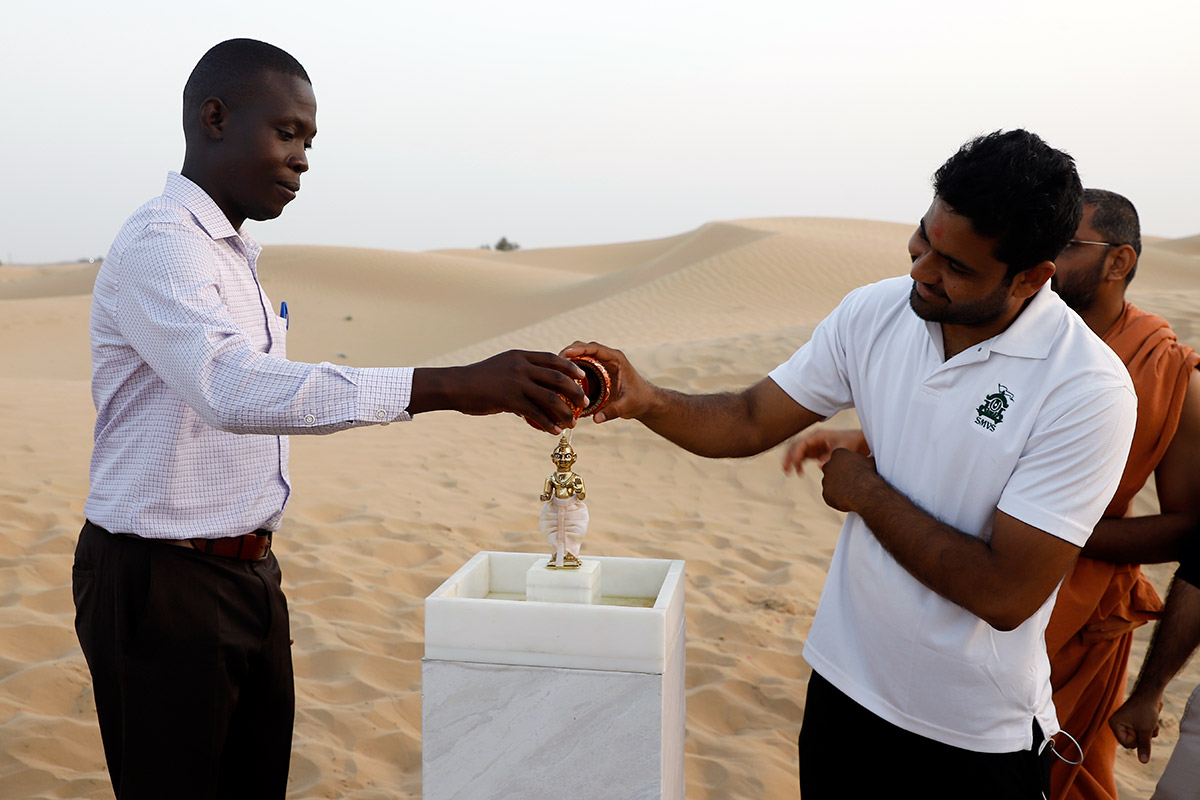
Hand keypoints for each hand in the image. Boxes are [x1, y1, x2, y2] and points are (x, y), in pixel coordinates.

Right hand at [411, 350, 586, 433]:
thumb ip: (520, 375)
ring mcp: (516, 383)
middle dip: (575, 391)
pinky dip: (548, 423)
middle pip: (557, 378)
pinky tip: (554, 431)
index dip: (570, 367)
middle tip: (585, 402)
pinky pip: (535, 414)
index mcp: (520, 356)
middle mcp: (520, 366)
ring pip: (550, 398)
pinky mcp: (509, 399)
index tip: (582, 376)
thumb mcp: (502, 368)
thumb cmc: (478, 379)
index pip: (551, 358)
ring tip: (572, 422)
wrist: (457, 386)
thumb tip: (535, 391)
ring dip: (565, 411)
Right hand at [559, 341, 653, 422]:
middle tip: (554, 364)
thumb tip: (596, 419)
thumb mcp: (627, 406)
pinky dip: (570, 370)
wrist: (646, 401)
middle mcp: (607, 357)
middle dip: (568, 353)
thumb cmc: (639, 400)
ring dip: (567, 361)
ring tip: (552, 371)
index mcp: (616, 358)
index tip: (565, 354)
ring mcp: (600, 363)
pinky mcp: (596, 371)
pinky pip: (580, 366)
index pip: (595, 348)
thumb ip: (612, 411)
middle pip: (583, 348)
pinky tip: (559, 379)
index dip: (579, 349)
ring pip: (580, 356)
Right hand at [783, 429, 867, 475]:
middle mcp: (812, 439)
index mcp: (818, 435)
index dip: (796, 452)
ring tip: (788, 472)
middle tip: (785, 468)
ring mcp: (813, 446)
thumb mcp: (842, 449)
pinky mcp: (814, 452)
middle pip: (795, 446)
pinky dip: (798, 465)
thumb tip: (819, 465)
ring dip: (791, 461)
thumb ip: (831, 457)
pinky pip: (802, 458)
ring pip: (796, 452)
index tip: (795, 462)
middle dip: (789, 457)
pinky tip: (799, 473)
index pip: (802, 442)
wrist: (858, 443)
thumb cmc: (850, 442)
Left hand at [820, 448, 878, 512]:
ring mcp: (826, 480)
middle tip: (852, 483)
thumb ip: (865, 459)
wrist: (866, 492)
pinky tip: (848, 500)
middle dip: (840, 476)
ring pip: (831, 484)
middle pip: (832, 470)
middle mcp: (828, 465)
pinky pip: (831, 497)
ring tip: (852, 492)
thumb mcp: (870, 462)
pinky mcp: (825, 493)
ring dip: (839, 488)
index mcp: (839, 454)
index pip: (839, 459)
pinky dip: (837, 499)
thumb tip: (871, 458)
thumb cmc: (870, 474)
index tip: (855, 472)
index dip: (848, 466)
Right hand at [1110, 691, 1161, 763]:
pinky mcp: (1135, 722)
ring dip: (1150, 733)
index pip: (1126, 744)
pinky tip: (1152, 720)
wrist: (1151, 694)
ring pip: (1141, 738)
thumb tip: (1143, 762)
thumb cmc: (1145, 709)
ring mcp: (1127, 723)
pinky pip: (1144, 733)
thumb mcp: (1145, 730)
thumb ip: (1144, 747)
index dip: (1137, 740)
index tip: (1140, 730)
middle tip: (1146, 725)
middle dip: (1144, 737)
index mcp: (1114, 725)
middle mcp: (1118, 724)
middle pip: (1134, 742)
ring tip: (1150, 722)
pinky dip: (1150, 729)